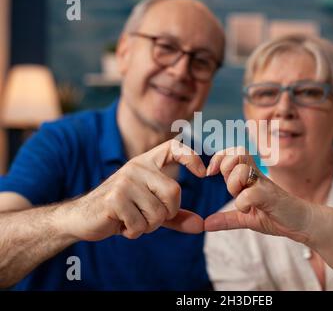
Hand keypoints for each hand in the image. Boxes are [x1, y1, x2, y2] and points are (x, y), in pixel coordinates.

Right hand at [61, 139, 205, 240]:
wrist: (81, 217)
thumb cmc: (120, 211)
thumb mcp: (150, 210)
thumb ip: (175, 216)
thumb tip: (201, 225)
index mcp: (147, 163)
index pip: (174, 147)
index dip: (191, 156)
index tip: (203, 172)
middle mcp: (137, 167)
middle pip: (174, 192)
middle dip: (166, 214)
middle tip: (148, 218)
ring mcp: (125, 181)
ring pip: (158, 213)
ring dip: (148, 226)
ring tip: (131, 220)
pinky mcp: (115, 198)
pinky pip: (141, 224)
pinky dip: (134, 232)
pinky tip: (120, 224)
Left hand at [204, 147, 313, 242]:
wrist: (302, 223)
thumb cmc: (277, 216)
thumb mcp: (246, 218)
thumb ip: (227, 219)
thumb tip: (206, 223)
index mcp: (250, 176)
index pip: (232, 152)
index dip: (219, 158)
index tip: (211, 172)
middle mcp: (257, 175)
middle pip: (236, 153)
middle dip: (226, 168)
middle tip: (232, 187)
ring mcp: (264, 184)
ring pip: (241, 170)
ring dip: (234, 185)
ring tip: (241, 198)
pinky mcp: (270, 196)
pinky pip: (249, 194)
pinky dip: (243, 204)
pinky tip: (248, 210)